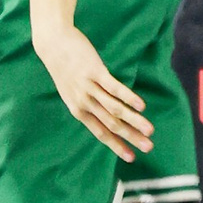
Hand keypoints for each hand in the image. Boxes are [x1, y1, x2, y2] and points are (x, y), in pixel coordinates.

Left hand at [35, 26, 154, 163]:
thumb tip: (106, 115)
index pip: (100, 133)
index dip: (117, 146)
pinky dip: (128, 98)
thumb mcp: (71, 91)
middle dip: (131, 137)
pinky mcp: (95, 71)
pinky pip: (114, 87)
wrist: (53, 44)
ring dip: (134, 120)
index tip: (131, 158)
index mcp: (78, 110)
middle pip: (111, 124)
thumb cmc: (64, 68)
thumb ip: (87, 104)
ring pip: (115, 108)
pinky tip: (141, 106)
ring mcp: (89, 87)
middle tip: (148, 147)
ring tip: (150, 129)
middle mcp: (84, 102)